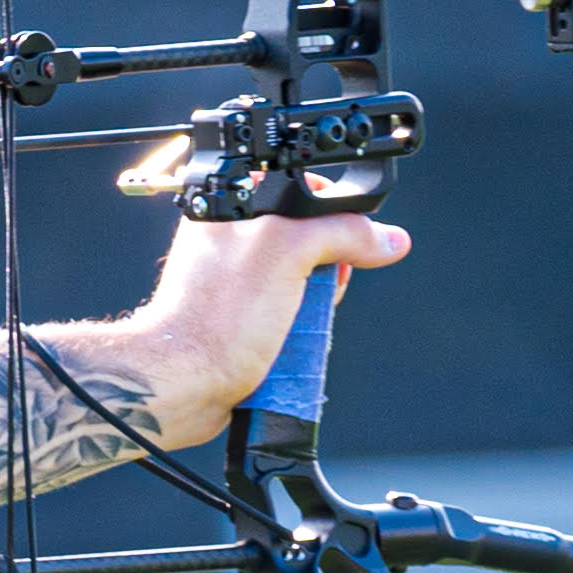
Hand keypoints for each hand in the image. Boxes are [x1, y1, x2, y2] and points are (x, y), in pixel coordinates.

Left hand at [113, 198, 409, 435]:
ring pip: (306, 279)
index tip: (350, 235)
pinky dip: (303, 325)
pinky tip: (293, 336)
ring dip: (317, 301)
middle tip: (320, 282)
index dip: (332, 210)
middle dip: (327, 265)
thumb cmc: (215, 317)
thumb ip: (341, 232)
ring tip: (298, 317)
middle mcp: (231, 240)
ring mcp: (238, 281)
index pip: (300, 189)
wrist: (186, 383)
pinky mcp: (244, 316)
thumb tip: (386, 237)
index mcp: (229, 206)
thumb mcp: (288, 251)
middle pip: (310, 237)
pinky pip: (292, 312)